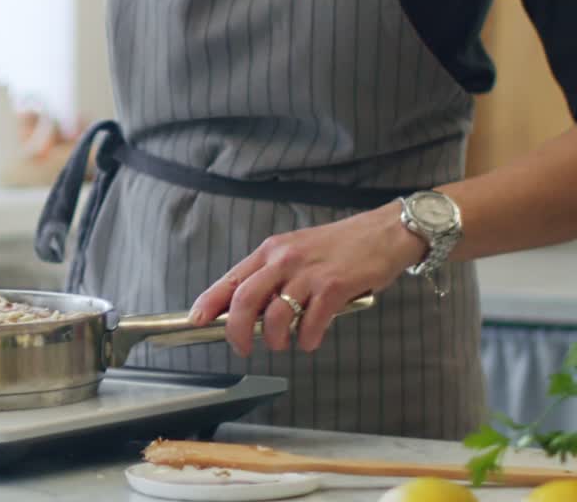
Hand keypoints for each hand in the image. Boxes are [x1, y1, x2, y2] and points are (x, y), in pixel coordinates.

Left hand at [189, 203, 426, 354]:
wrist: (385, 232)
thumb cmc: (339, 246)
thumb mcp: (297, 252)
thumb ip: (273, 277)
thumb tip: (251, 312)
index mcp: (270, 251)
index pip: (231, 278)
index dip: (210, 301)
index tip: (196, 319)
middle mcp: (283, 259)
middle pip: (245, 300)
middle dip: (238, 331)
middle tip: (241, 348)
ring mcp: (308, 272)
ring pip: (276, 316)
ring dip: (276, 339)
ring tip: (283, 344)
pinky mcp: (334, 286)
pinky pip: (311, 322)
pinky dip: (308, 339)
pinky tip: (311, 340)